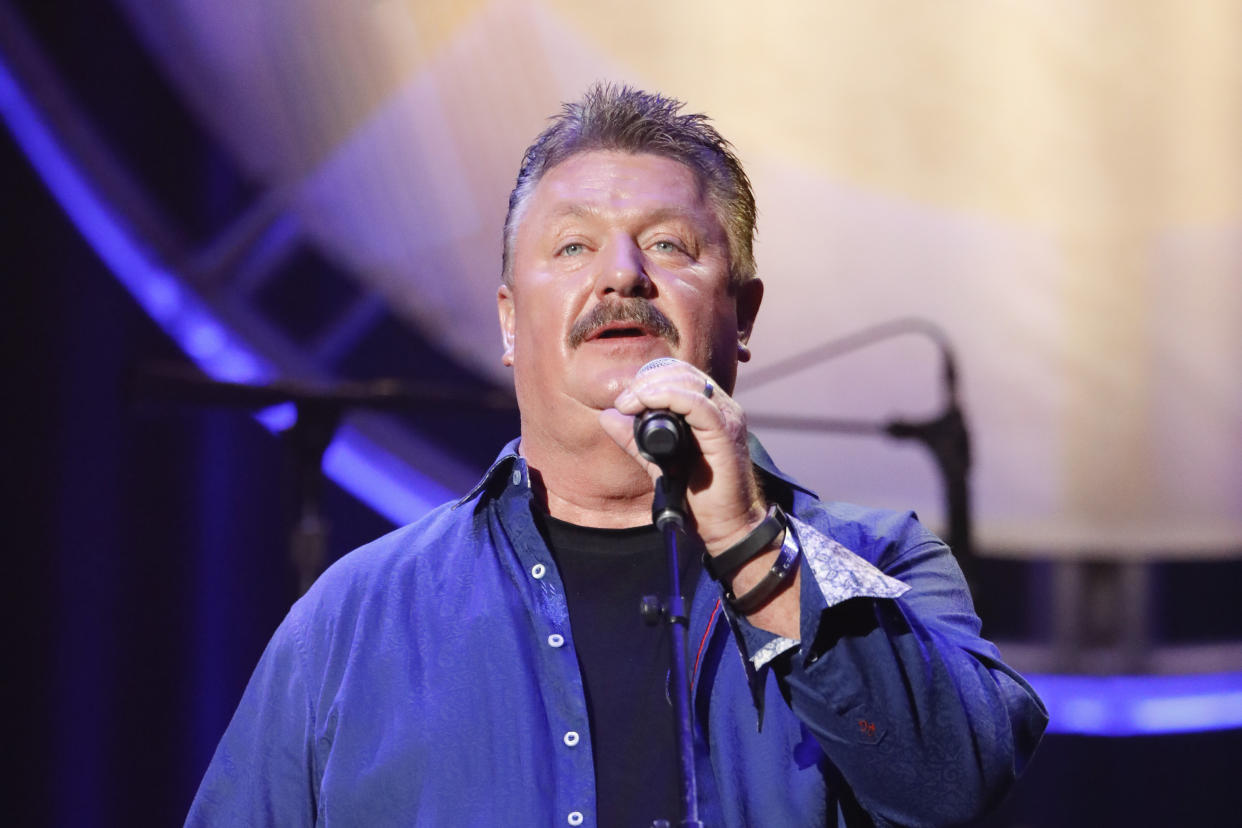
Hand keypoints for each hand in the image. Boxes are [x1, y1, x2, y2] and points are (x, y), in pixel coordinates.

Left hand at [599, 359, 767, 553]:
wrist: (727, 527)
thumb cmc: (699, 497)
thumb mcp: (659, 462)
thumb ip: (636, 439)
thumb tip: (608, 416)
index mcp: (710, 410)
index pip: (680, 374)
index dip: (649, 377)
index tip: (624, 400)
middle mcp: (723, 409)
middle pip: (683, 373)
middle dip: (647, 380)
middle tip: (623, 402)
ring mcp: (728, 419)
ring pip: (689, 383)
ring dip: (652, 387)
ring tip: (628, 405)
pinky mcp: (727, 434)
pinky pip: (697, 404)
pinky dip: (668, 398)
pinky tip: (646, 405)